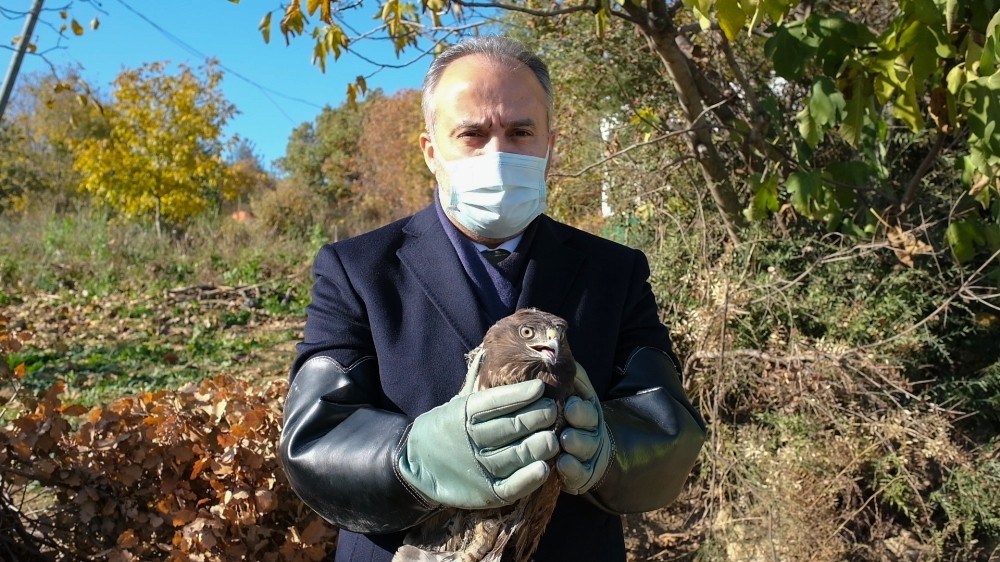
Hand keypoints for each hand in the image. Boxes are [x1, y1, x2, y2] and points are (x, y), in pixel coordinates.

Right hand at [397, 350, 559, 508]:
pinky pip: (512, 485)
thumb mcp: (456, 402)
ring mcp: (479, 467)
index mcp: (465, 413)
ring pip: (517, 454)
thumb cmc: (445, 428)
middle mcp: (472, 439)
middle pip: (512, 426)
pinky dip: (530, 477)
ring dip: (540, 443)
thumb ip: (474, 380)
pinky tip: (544, 466)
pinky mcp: (486, 492)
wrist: (417, 466)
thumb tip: (491, 350)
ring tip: (554, 435)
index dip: (521, 394)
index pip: (497, 401)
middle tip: (552, 409)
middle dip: (538, 416)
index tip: (541, 387)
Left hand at [556, 362, 611, 494]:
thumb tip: (555, 350)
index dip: (580, 407)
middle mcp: (590, 431)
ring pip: (584, 450)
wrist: (590, 454)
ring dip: (575, 446)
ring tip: (564, 443)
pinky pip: (580, 474)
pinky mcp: (582, 475)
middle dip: (579, 425)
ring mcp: (587, 455)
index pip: (587, 406)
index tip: (570, 404)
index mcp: (587, 410)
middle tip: (567, 423)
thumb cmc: (571, 417)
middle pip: (588, 428)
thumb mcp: (574, 393)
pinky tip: (563, 465)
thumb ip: (571, 377)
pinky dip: (572, 470)